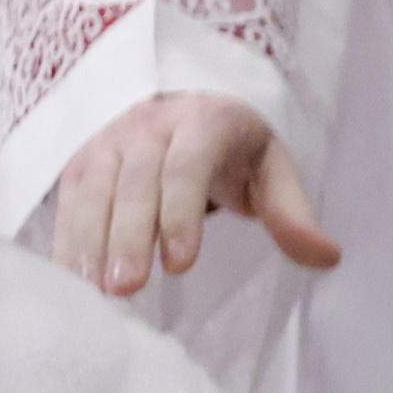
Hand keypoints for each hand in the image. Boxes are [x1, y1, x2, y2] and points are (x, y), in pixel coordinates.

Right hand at [53, 93, 341, 296]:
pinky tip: (68, 281)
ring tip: (93, 289)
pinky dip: (66, 240)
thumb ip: (292, 213)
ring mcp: (109, 142)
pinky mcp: (81, 162)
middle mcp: (149, 126)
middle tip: (127, 287)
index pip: (187, 167)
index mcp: (204, 123)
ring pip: (94, 191)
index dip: (180, 214)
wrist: (183, 102)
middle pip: (135, 183)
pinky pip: (69, 202)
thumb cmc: (233, 148)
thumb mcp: (271, 169)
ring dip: (90, 242)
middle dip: (129, 237)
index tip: (180, 264)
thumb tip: (326, 256)